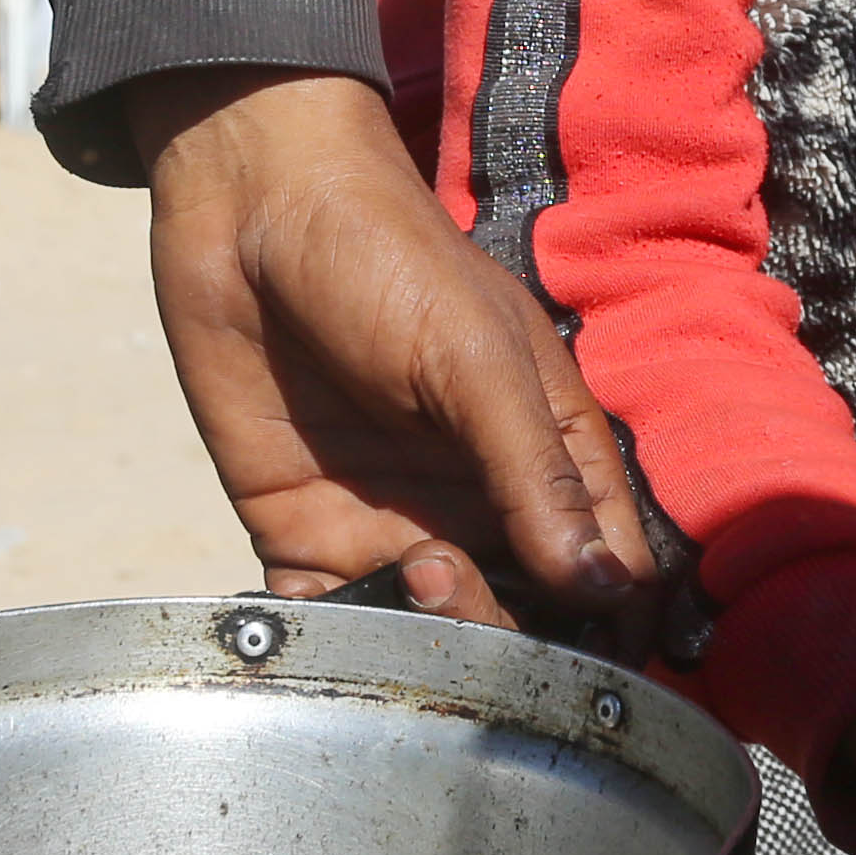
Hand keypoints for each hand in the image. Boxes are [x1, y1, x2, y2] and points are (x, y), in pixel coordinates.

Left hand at [124, 66, 669, 635]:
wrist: (246, 210)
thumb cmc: (386, 255)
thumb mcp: (475, 358)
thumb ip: (535, 473)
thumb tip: (605, 587)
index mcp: (550, 458)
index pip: (608, 576)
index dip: (609, 626)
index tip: (580, 642)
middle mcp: (481, 508)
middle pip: (525, 628)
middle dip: (506, 638)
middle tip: (454, 576)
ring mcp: (394, 527)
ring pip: (433, 641)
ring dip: (428, 641)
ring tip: (404, 569)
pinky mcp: (305, 538)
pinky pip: (335, 625)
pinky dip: (338, 644)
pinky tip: (332, 609)